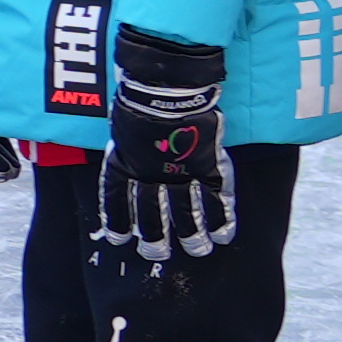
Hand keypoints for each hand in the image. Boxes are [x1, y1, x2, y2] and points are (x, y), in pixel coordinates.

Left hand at [95, 26, 232, 260]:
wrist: (166, 88)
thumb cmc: (138, 99)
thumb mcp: (119, 126)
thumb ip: (122, 146)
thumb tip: (121, 152)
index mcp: (124, 165)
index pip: (117, 202)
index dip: (118, 222)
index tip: (118, 239)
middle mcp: (150, 176)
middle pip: (151, 215)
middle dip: (154, 238)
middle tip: (155, 253)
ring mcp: (181, 174)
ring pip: (186, 214)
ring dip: (191, 236)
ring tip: (196, 251)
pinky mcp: (208, 167)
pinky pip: (216, 199)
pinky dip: (221, 219)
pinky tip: (223, 236)